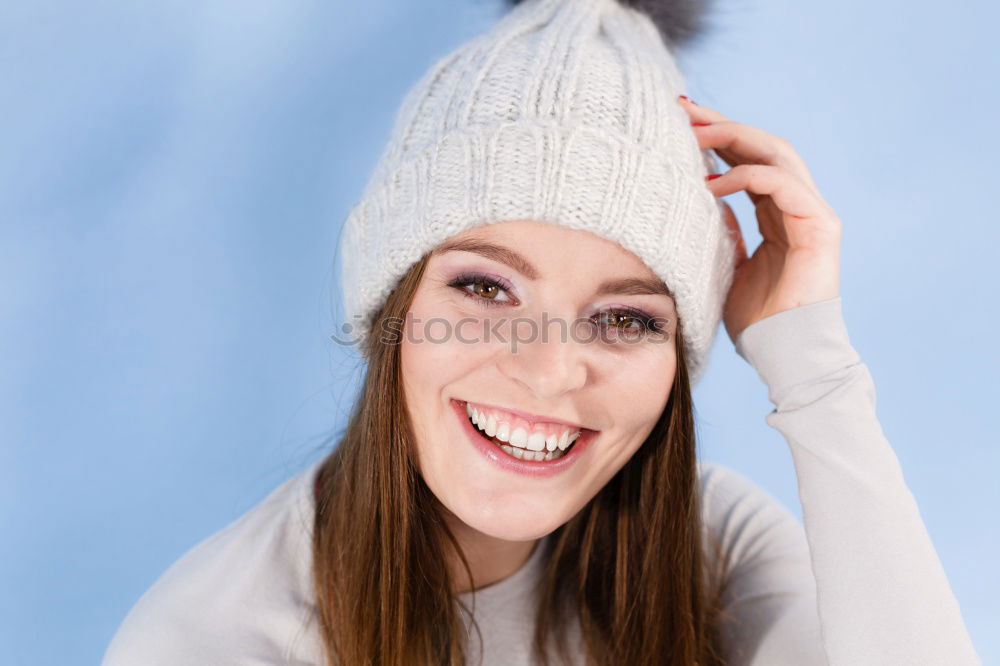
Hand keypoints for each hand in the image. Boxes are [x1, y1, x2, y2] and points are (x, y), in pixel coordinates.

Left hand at [677, 95, 841, 343]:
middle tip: (682, 110)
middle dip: (721, 124)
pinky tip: (711, 182)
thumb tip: (701, 201)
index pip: (748, 160)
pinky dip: (746, 176)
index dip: (717, 137)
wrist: (783, 353)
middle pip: (762, 146)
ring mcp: (813, 212)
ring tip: (693, 133)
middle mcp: (798, 205)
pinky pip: (781, 184)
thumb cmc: (754, 320)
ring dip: (732, 138)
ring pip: (775, 154)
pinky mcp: (821, 225)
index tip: (679, 120)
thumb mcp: (724, 267)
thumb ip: (721, 232)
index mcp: (777, 213)